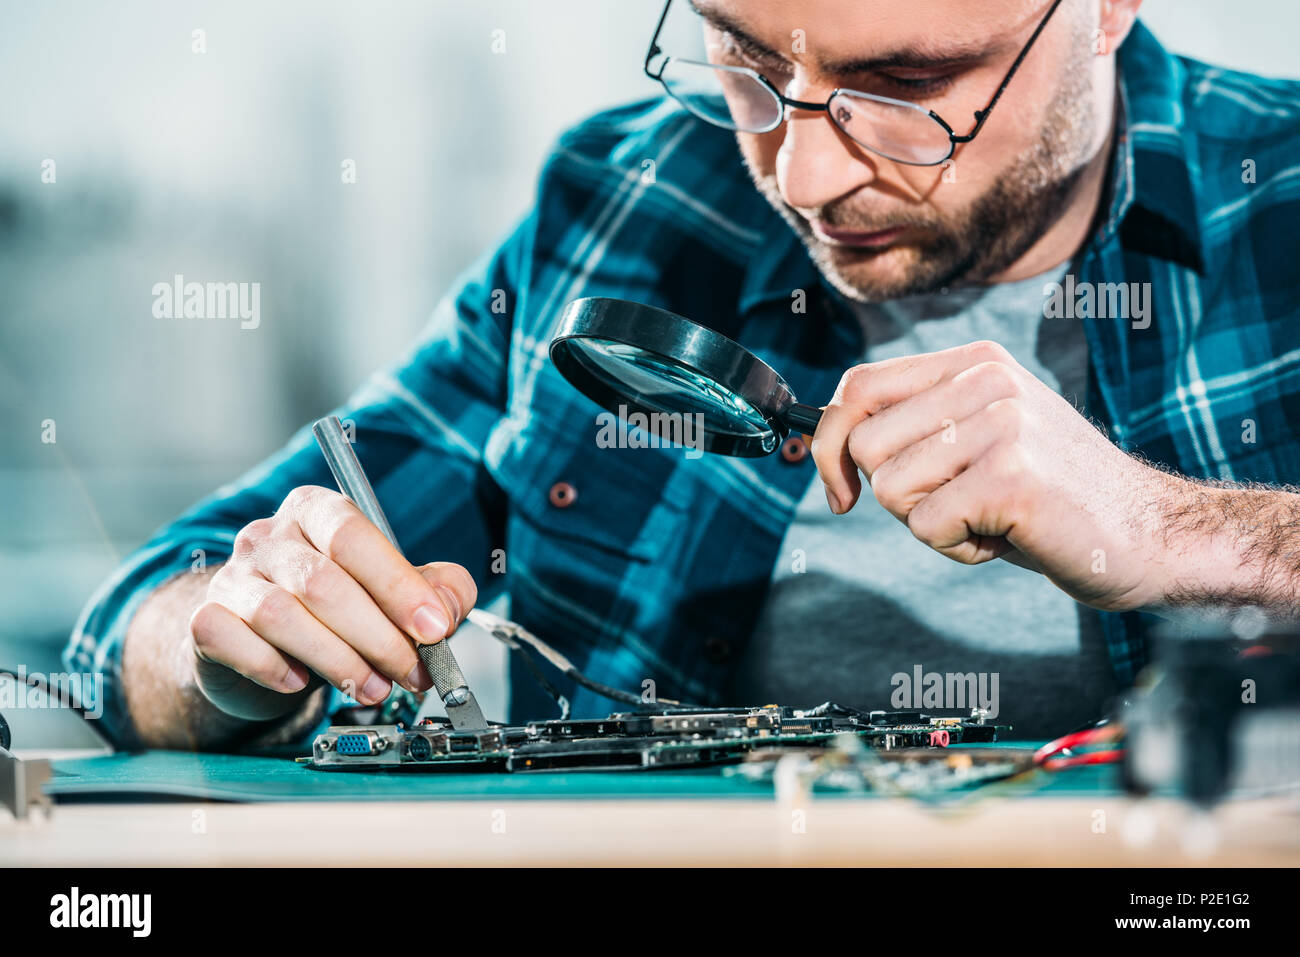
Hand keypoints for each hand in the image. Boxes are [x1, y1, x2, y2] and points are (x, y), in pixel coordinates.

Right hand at [188, 485, 477, 719]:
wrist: (259, 640)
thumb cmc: (333, 608)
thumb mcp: (390, 591)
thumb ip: (433, 591)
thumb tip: (447, 610)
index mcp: (317, 511)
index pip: (355, 535)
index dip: (398, 585)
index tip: (434, 629)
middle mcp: (269, 536)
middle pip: (322, 581)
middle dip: (378, 636)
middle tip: (412, 672)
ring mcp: (232, 576)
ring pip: (281, 615)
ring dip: (338, 660)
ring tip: (373, 687)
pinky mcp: (205, 620)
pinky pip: (233, 641)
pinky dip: (272, 667)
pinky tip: (300, 683)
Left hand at [810, 340, 1183, 611]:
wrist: (1151, 534)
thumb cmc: (1049, 498)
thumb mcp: (980, 440)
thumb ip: (916, 426)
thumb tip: (823, 440)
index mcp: (975, 364)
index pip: (859, 385)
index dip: (829, 441)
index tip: (839, 489)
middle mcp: (987, 381)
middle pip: (864, 445)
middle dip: (894, 494)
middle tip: (957, 505)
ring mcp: (1002, 424)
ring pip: (890, 488)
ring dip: (929, 523)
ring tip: (990, 517)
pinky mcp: (1011, 477)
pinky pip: (928, 527)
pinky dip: (958, 550)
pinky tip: (1007, 537)